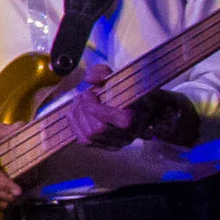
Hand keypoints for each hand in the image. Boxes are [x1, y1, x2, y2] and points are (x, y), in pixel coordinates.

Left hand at [68, 64, 199, 149]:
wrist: (144, 107)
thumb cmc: (130, 91)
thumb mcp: (120, 77)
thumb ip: (103, 73)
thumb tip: (88, 78)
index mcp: (134, 118)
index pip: (109, 119)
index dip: (93, 107)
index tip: (88, 93)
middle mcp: (126, 135)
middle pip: (96, 129)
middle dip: (83, 111)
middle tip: (80, 97)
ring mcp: (116, 143)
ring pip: (87, 136)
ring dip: (77, 118)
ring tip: (78, 103)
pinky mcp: (106, 146)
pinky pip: (84, 141)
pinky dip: (75, 126)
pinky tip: (76, 114)